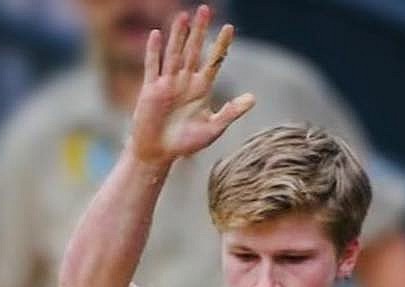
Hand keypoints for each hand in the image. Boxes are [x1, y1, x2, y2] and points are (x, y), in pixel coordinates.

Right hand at [129, 6, 255, 170]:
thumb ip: (231, 112)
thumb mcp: (212, 129)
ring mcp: (168, 84)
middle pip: (194, 51)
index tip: (229, 28)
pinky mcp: (151, 90)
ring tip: (184, 16)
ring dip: (178, 36)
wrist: (158, 154)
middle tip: (206, 10)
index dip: (221, 45)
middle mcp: (185, 81)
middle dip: (199, 31)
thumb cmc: (185, 144)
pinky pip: (152, 67)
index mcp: (201, 89)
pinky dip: (154, 52)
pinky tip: (156, 35)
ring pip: (174, 54)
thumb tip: (253, 98)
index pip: (213, 61)